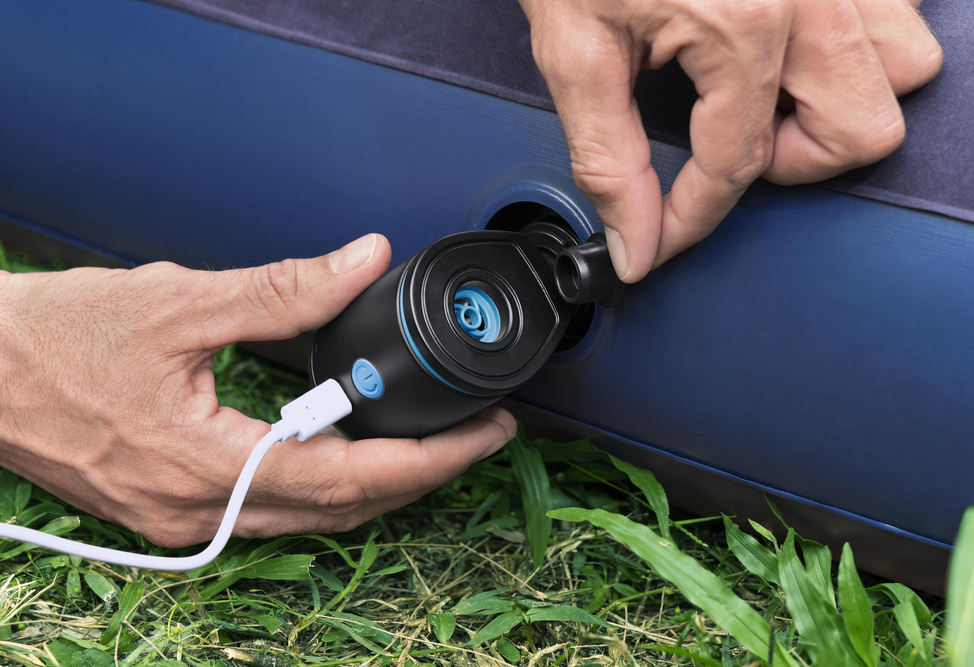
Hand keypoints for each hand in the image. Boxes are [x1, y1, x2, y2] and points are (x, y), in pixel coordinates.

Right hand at [0, 234, 515, 546]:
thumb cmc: (52, 340)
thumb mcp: (176, 302)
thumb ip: (282, 289)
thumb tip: (361, 260)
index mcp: (201, 465)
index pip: (348, 478)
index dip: (429, 459)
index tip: (483, 434)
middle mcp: (198, 510)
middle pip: (341, 508)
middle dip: (421, 473)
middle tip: (475, 434)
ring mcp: (185, 519)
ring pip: (310, 515)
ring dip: (377, 482)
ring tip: (429, 439)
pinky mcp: (174, 509)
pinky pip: (273, 508)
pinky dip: (325, 481)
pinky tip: (351, 448)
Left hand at [519, 0, 942, 281]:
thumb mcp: (573, 49)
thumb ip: (608, 158)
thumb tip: (634, 238)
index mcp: (744, 20)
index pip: (739, 164)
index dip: (694, 219)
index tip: (663, 238)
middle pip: (861, 130)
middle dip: (791, 162)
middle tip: (727, 150)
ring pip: (900, 69)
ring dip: (835, 104)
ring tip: (763, 97)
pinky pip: (892, 14)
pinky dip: (847, 50)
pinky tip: (785, 53)